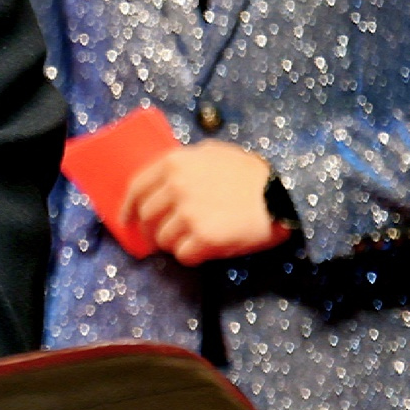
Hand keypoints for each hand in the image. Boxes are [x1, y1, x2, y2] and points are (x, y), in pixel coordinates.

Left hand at [120, 140, 290, 261]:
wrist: (282, 194)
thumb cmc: (252, 174)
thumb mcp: (213, 153)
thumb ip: (185, 163)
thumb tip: (165, 177)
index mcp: (174, 163)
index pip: (137, 187)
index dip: (128, 206)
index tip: (127, 219)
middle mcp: (175, 186)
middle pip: (146, 216)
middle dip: (154, 229)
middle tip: (165, 235)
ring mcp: (188, 212)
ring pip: (164, 239)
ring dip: (177, 243)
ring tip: (196, 239)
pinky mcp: (203, 237)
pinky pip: (184, 255)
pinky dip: (193, 256)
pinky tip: (206, 249)